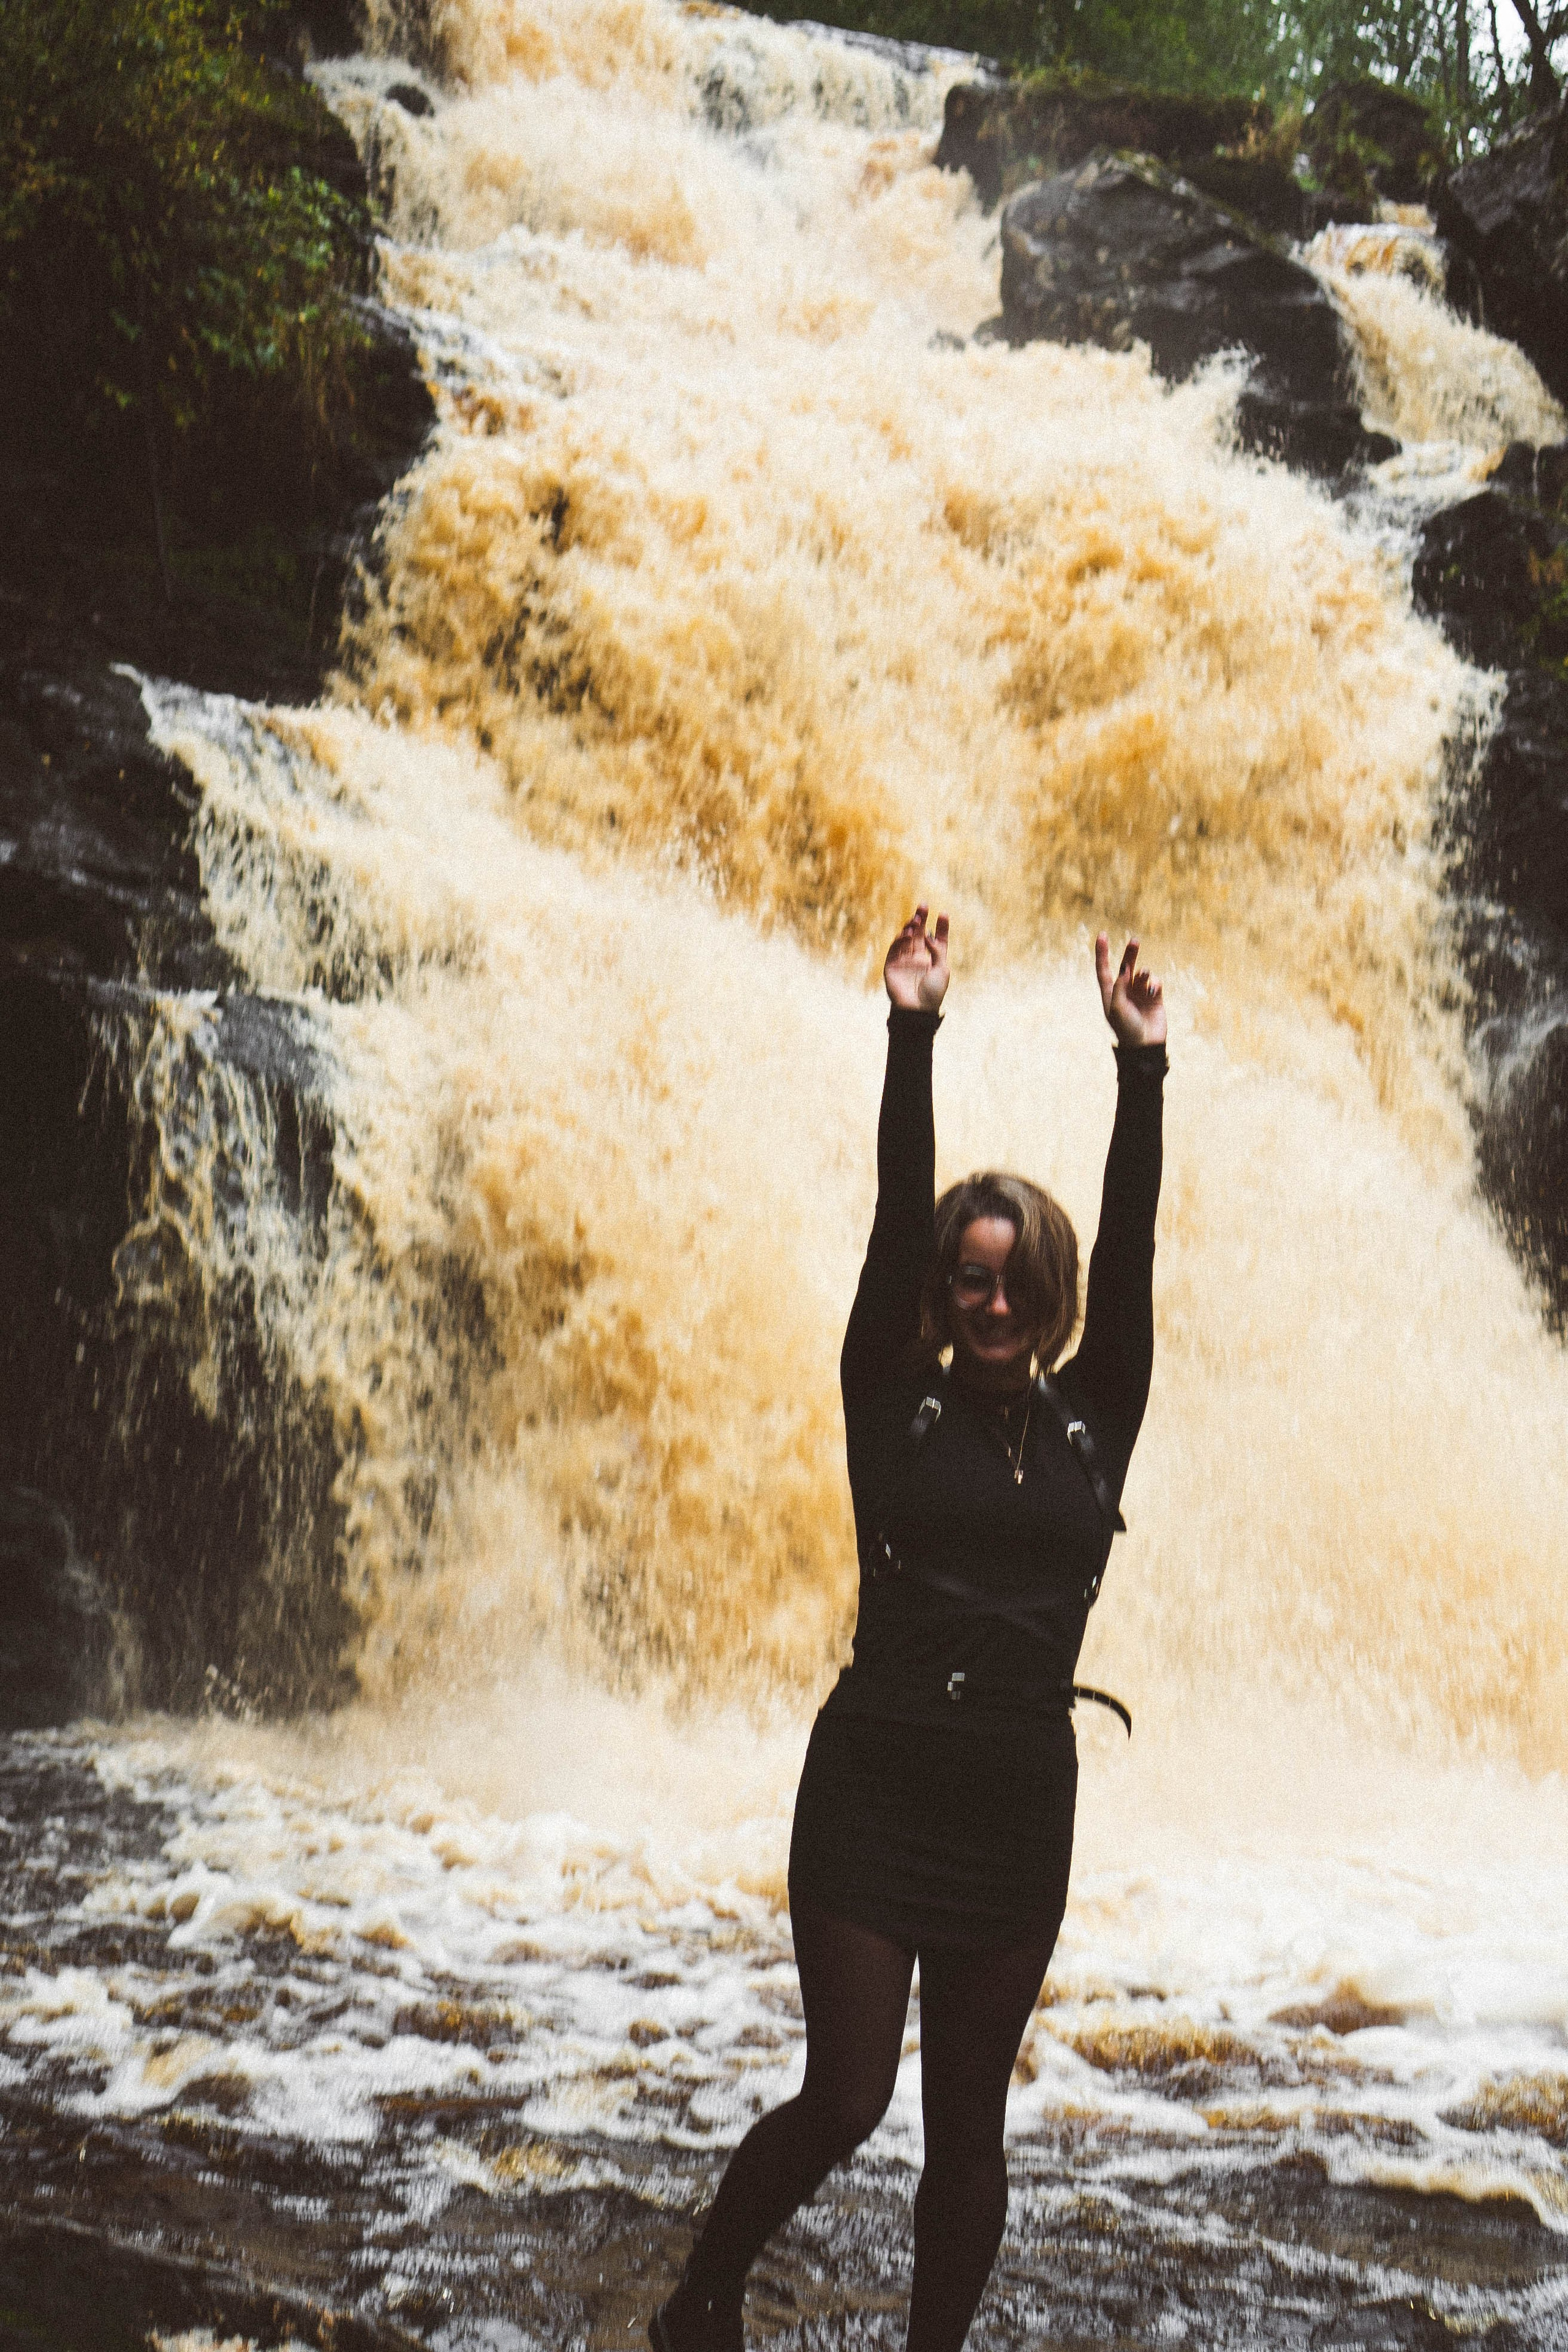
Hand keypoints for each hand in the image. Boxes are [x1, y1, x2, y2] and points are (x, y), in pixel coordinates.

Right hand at [884, 905, 949, 1012]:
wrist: (917, 1009)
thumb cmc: (933, 992)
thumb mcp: (942, 969)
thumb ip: (937, 950)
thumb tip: (929, 935)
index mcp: (932, 961)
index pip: (936, 940)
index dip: (940, 927)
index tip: (943, 914)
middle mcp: (918, 959)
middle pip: (919, 935)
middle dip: (921, 919)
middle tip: (923, 905)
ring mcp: (904, 962)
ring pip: (906, 939)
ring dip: (911, 927)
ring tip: (916, 920)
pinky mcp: (892, 966)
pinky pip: (895, 949)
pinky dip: (900, 939)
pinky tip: (908, 934)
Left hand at [1096, 931, 1165, 1047]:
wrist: (1145, 1045)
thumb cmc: (1126, 1029)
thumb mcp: (1117, 1007)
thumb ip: (1119, 986)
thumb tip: (1124, 968)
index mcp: (1110, 994)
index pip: (1104, 970)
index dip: (1102, 953)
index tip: (1102, 936)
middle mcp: (1125, 992)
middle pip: (1126, 966)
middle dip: (1130, 954)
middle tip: (1134, 941)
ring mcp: (1140, 993)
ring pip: (1143, 973)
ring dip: (1144, 973)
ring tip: (1144, 977)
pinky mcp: (1155, 997)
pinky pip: (1155, 981)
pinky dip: (1154, 982)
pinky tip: (1154, 991)